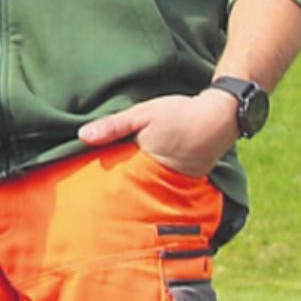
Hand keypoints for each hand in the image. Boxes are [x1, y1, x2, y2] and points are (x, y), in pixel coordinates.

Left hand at [78, 89, 239, 178]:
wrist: (221, 116)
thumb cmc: (179, 114)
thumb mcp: (142, 114)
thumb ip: (113, 126)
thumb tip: (82, 136)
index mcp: (145, 166)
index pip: (114, 178)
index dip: (97, 179)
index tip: (78, 180)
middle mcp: (159, 180)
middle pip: (127, 184)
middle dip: (111, 184)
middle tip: (87, 186)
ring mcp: (172, 182)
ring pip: (142, 184)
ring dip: (129, 179)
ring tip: (107, 181)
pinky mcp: (182, 180)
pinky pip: (157, 181)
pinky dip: (147, 176)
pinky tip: (136, 168)